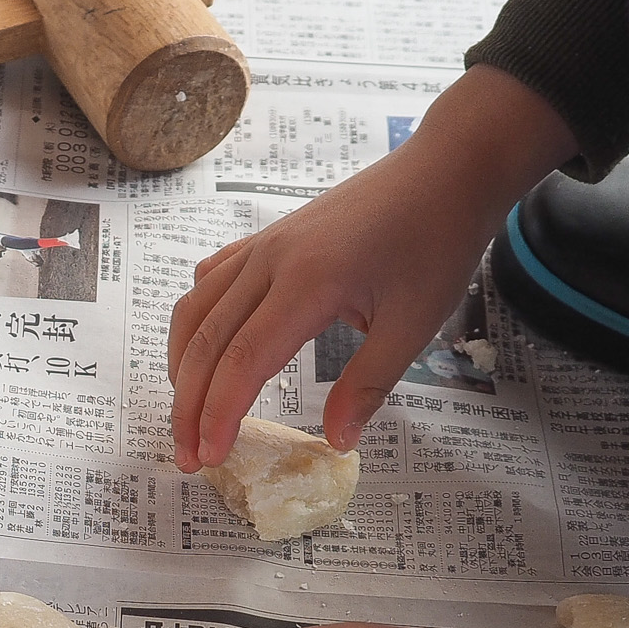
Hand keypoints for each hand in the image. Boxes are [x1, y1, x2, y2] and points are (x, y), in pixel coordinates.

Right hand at [167, 65, 576, 466]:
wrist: (446, 170)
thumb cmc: (437, 242)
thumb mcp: (415, 324)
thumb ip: (369, 385)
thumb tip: (337, 442)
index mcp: (308, 282)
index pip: (243, 360)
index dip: (219, 414)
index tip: (210, 457)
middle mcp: (270, 260)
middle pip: (207, 342)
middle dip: (189, 406)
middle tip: (189, 457)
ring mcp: (263, 244)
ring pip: (196, 309)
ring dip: (183, 366)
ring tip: (187, 412)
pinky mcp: (267, 237)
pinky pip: (211, 280)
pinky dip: (196, 321)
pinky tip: (203, 348)